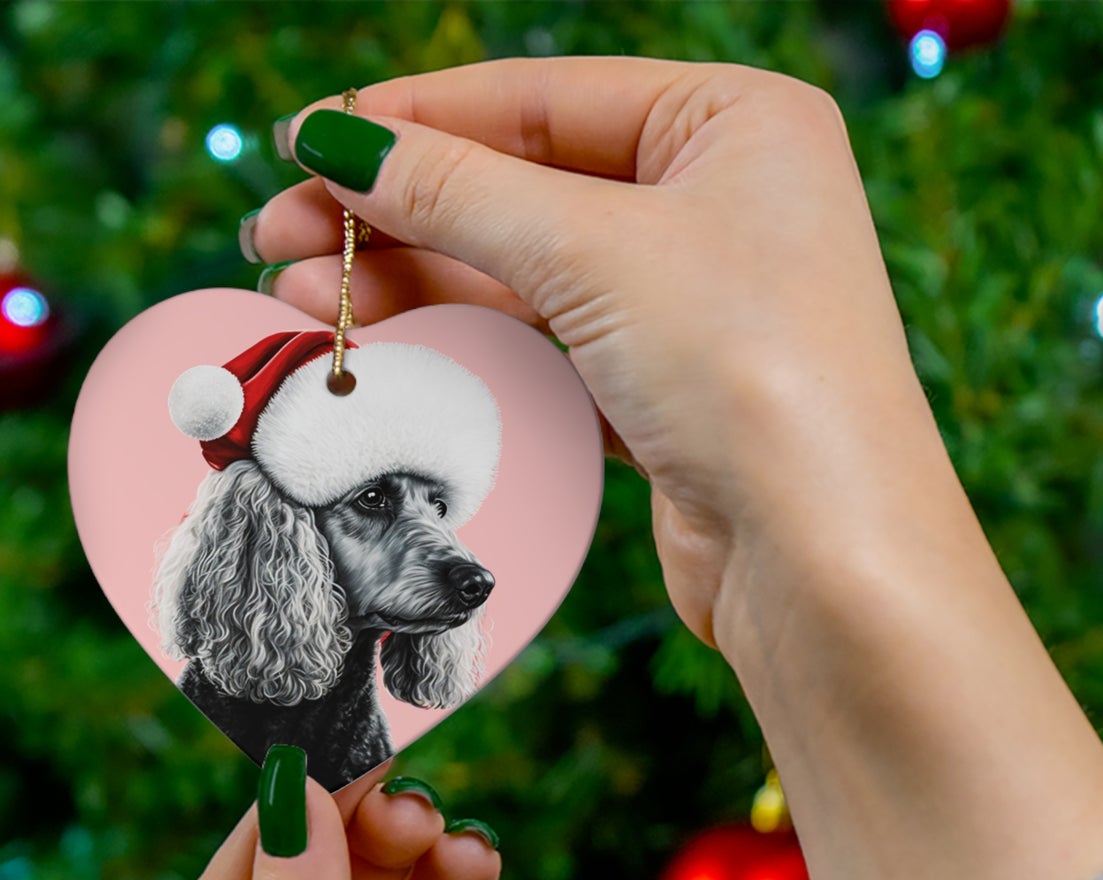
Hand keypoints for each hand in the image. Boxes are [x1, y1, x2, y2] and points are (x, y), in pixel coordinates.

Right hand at [249, 60, 1102, 879]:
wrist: (824, 559)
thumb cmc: (751, 372)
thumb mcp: (594, 252)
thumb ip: (458, 192)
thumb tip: (337, 143)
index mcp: (736, 124)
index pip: (543, 98)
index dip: (415, 120)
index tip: (307, 144)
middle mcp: (722, 204)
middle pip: (525, 187)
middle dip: (398, 213)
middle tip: (278, 236)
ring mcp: (696, 305)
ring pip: (528, 274)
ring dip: (417, 282)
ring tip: (302, 295)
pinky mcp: (668, 393)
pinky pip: (548, 346)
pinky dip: (469, 344)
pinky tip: (386, 344)